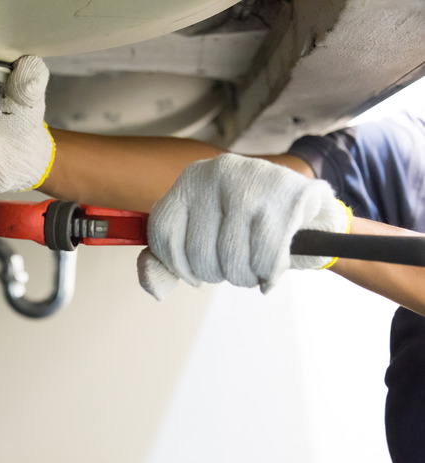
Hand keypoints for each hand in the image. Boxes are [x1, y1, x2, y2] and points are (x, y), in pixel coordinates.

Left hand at [137, 154, 351, 298]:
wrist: (309, 210)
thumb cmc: (247, 228)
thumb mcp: (201, 237)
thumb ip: (168, 263)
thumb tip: (156, 288)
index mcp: (191, 179)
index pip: (162, 232)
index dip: (177, 264)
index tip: (193, 272)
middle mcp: (216, 173)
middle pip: (197, 252)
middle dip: (217, 272)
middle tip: (234, 263)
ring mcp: (251, 181)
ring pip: (231, 259)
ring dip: (245, 276)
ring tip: (254, 264)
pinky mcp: (286, 196)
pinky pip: (264, 258)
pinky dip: (268, 274)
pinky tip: (271, 267)